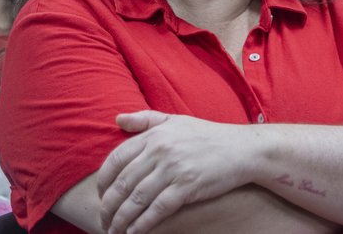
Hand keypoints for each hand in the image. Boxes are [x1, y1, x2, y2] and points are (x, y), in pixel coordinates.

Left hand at [96, 111, 253, 233]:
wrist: (241, 149)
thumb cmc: (207, 135)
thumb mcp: (175, 120)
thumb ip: (145, 120)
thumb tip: (117, 119)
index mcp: (154, 134)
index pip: (116, 159)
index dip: (103, 181)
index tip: (100, 196)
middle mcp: (160, 150)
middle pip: (123, 183)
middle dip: (108, 206)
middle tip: (103, 220)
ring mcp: (174, 168)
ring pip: (136, 199)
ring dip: (121, 219)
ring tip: (114, 230)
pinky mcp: (187, 186)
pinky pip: (157, 209)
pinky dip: (142, 224)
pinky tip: (134, 232)